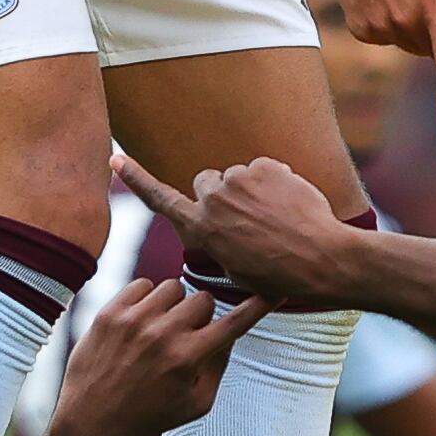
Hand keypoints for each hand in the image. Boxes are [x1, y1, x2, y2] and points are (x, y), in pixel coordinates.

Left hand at [51, 277, 271, 435]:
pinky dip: (146, 299)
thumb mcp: (196, 404)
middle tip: (186, 336)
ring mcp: (134, 320)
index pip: (234, 322)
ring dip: (173, 305)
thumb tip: (231, 332)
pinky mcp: (110, 312)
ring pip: (173, 287)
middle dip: (201, 315)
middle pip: (203, 298)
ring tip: (160, 329)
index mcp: (188, 358)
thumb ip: (218, 366)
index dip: (260, 305)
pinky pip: (143, 284)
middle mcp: (163, 334)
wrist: (91, 421)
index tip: (277, 289)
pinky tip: (140, 323)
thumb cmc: (150, 416)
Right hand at [114, 151, 356, 305]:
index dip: (136, 180)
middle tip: (248, 216)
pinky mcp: (263, 168)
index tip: (115, 160)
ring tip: (277, 217)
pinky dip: (277, 182)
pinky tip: (291, 205)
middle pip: (206, 181)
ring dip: (253, 189)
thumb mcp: (236, 270)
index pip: (159, 200)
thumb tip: (221, 229)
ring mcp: (237, 181)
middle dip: (222, 192)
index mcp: (200, 229)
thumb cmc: (279, 275)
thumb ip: (219, 242)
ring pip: (238, 175)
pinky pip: (265, 168)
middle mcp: (212, 201)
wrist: (319, 260)